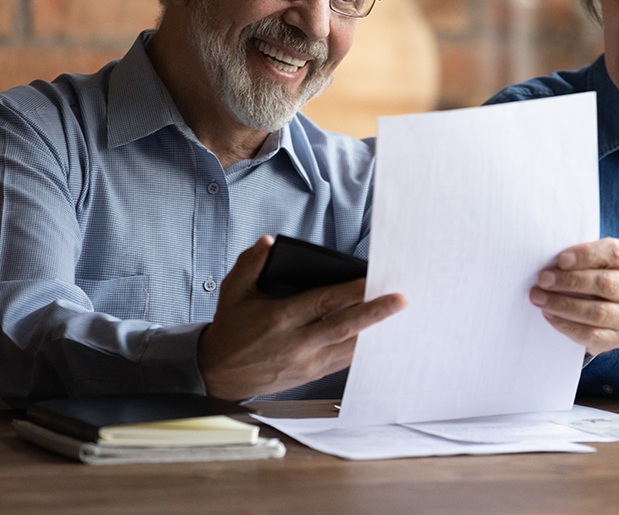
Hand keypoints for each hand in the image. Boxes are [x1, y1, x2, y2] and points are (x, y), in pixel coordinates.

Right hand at [197, 235, 406, 400]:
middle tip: (399, 300)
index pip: (323, 302)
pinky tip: (378, 336)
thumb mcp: (233, 291)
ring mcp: (306, 363)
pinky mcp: (311, 375)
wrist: (218, 373)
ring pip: (348, 347)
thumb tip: (269, 243)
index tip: (372, 280)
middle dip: (374, 312)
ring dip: (374, 331)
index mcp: (279, 319)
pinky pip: (343, 362)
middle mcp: (296, 343)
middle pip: (343, 326)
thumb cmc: (230, 329)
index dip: (350, 291)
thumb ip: (251, 264)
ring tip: (396, 316)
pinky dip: (362, 349)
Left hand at [529, 238, 618, 356]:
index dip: (586, 255)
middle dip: (570, 282)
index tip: (560, 260)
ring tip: (540, 298)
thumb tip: (551, 263)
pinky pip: (592, 336)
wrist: (612, 306)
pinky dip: (567, 326)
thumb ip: (580, 257)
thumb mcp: (595, 259)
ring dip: (564, 305)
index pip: (614, 253)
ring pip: (598, 313)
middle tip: (543, 280)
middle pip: (605, 284)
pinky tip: (550, 316)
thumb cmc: (596, 273)